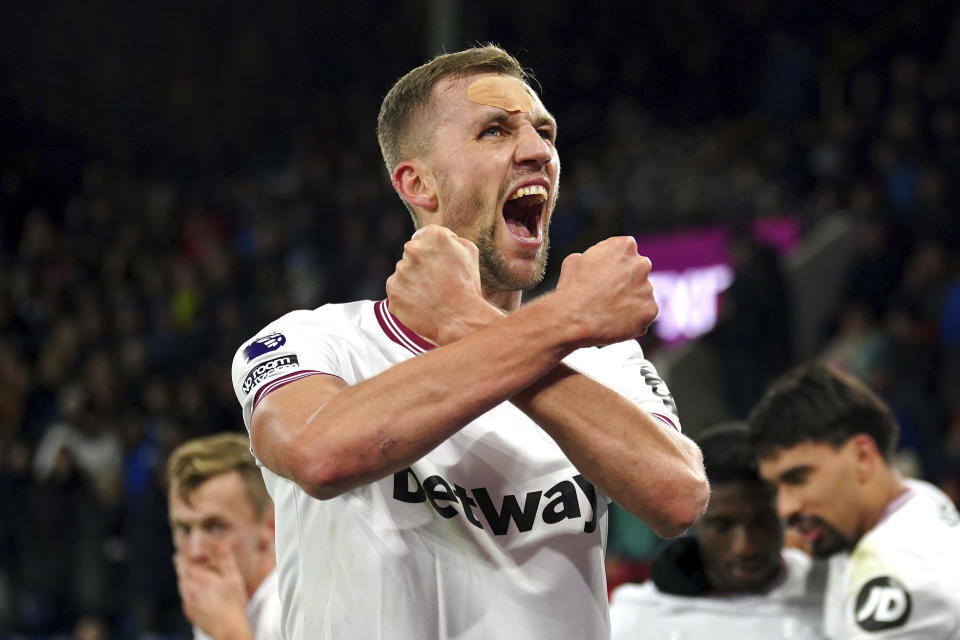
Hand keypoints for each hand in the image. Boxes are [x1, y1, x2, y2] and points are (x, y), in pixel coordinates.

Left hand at [174, 544, 249, 637]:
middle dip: (180, 564)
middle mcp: (191, 589)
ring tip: (183, 571)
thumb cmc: (233, 603)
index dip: (183, 554)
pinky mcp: (189, 611)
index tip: (179, 549)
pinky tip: (190, 589)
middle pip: (181, 573)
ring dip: (182, 576)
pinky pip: (184, 596)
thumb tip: (223, 544)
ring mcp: (188, 602)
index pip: (186, 562)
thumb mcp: (233, 578)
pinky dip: (185, 589)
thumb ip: (226, 560)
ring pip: (181, 585)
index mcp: (201, 579)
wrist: (227, 628)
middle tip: (177, 556)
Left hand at [386, 224, 501, 344]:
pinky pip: (396, 290)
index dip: (432, 251)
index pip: (424, 236)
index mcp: (434, 235)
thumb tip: (444, 237)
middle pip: (411, 253)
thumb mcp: (470, 253)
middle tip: (436, 282)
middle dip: (421, 265)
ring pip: (403, 273)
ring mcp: (400, 270)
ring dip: (413, 281)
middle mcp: (413, 248)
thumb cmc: (468, 286)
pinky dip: (406, 297)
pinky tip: (422, 304)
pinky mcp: (392, 289)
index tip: (439, 264)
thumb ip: (453, 238)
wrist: (461, 319)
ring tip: (431, 295)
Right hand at [554, 236, 658, 345]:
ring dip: (629, 299)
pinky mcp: (651, 310)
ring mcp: (648, 288)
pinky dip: (634, 317)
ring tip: (608, 310)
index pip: (625, 250)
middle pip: (637, 270)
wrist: (575, 319)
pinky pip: (644, 313)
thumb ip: (593, 256)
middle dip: (626, 280)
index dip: (613, 263)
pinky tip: (616, 320)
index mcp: (624, 246)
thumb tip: (595, 262)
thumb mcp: (574, 260)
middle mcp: (641, 264)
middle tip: (608, 293)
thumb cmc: (572, 289)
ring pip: (641, 293)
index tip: (604, 274)